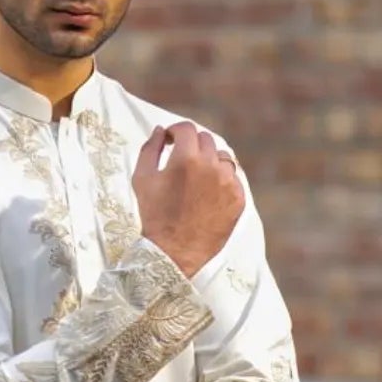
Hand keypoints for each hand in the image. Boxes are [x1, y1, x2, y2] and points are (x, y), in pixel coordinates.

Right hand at [132, 122, 244, 277]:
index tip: (170, 141)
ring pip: (223, 158)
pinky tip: (207, 194)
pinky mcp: (239, 199)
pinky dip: (221, 180)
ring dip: (210, 161)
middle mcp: (212, 166)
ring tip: (197, 178)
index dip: (175, 132)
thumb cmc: (154, 215)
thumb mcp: (142, 179)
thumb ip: (151, 149)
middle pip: (206, 140)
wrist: (174, 253)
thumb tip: (160, 130)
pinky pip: (233, 178)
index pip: (186, 129)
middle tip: (182, 161)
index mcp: (187, 158)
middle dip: (192, 145)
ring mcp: (229, 183)